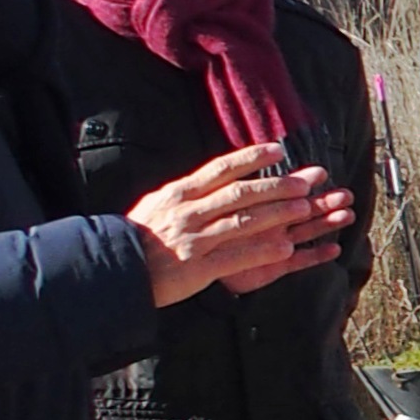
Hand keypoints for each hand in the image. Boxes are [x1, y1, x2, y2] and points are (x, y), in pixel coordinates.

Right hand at [126, 143, 355, 307]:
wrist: (114, 269)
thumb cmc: (138, 236)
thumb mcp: (158, 204)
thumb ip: (187, 191)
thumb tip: (214, 175)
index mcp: (179, 193)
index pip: (220, 169)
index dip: (252, 158)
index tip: (279, 150)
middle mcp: (188, 212)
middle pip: (239, 193)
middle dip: (275, 186)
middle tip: (305, 182)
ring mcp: (194, 239)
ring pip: (242, 222)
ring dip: (276, 214)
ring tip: (304, 209)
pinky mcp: (198, 266)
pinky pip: (236, 257)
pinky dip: (262, 251)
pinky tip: (287, 248)